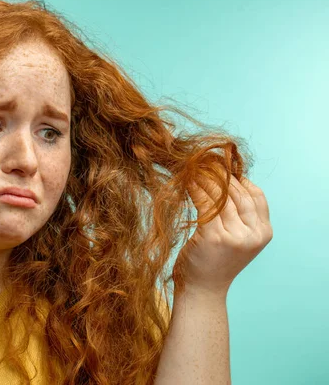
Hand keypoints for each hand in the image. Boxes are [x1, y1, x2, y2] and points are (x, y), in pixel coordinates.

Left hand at [173, 173, 272, 295]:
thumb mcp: (237, 238)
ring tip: (193, 168)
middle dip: (220, 174)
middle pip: (238, 193)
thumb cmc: (215, 261)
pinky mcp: (214, 236)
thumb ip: (239, 214)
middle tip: (204, 162)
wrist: (203, 289)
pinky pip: (205, 204)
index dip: (238, 178)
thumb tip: (227, 178)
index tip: (222, 166)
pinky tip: (188, 181)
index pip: (255, 195)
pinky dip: (196, 189)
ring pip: (220, 196)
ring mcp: (235, 236)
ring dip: (206, 178)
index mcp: (263, 232)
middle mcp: (253, 234)